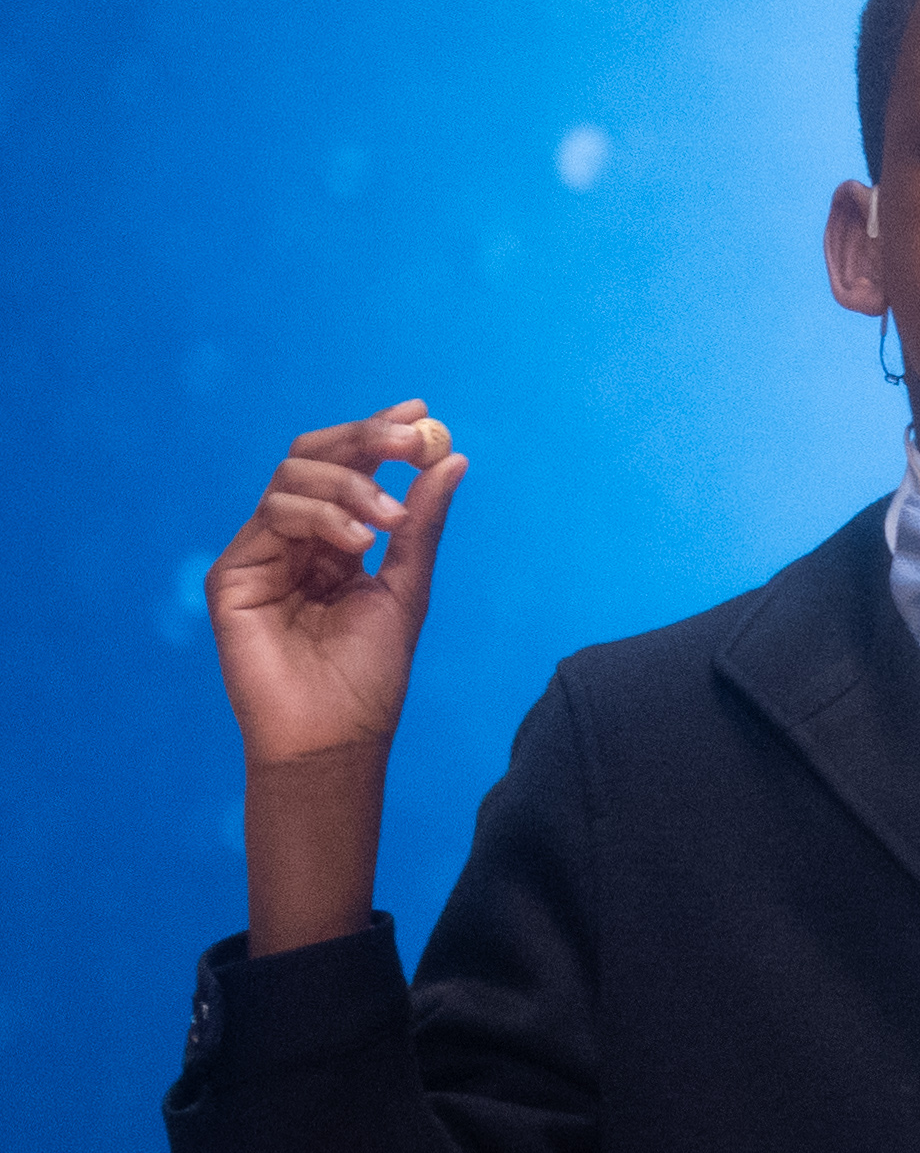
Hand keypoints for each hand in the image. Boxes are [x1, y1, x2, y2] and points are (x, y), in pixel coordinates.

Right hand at [209, 405, 468, 954]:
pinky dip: (321, 516)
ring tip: (390, 522)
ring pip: (292, 479)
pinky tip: (359, 543)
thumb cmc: (370, 677)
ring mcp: (259, 553)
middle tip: (412, 436)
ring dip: (350, 485)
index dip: (378, 435)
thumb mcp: (407, 589)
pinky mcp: (233, 574)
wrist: (336, 738)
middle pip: (312, 459)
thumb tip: (451, 458)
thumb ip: (422, 525)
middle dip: (364, 440)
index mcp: (333, 542)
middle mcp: (292, 540)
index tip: (423, 414)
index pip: (347, 469)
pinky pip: (273, 517)